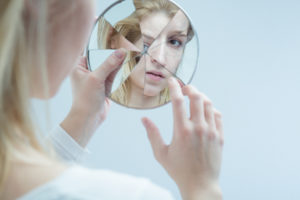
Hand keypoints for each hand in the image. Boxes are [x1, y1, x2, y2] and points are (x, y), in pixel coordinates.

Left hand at [61, 49, 126, 146]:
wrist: (89, 119)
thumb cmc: (86, 99)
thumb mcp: (96, 78)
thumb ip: (108, 64)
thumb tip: (121, 52)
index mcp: (78, 67)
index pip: (91, 52)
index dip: (102, 47)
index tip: (115, 40)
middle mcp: (86, 72)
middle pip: (102, 60)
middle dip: (112, 57)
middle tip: (125, 48)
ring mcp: (96, 80)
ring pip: (109, 68)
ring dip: (117, 66)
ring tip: (129, 56)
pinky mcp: (103, 87)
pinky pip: (113, 77)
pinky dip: (119, 74)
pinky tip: (127, 68)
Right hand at [142, 77, 223, 199]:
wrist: (200, 184)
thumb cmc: (179, 170)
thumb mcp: (161, 153)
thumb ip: (152, 134)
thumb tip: (144, 119)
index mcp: (181, 130)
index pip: (178, 100)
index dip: (174, 87)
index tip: (171, 81)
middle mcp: (198, 128)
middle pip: (196, 97)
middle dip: (189, 88)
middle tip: (184, 88)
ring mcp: (211, 131)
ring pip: (209, 104)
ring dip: (201, 96)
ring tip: (194, 97)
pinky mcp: (220, 137)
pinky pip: (218, 116)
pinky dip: (211, 109)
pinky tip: (205, 110)